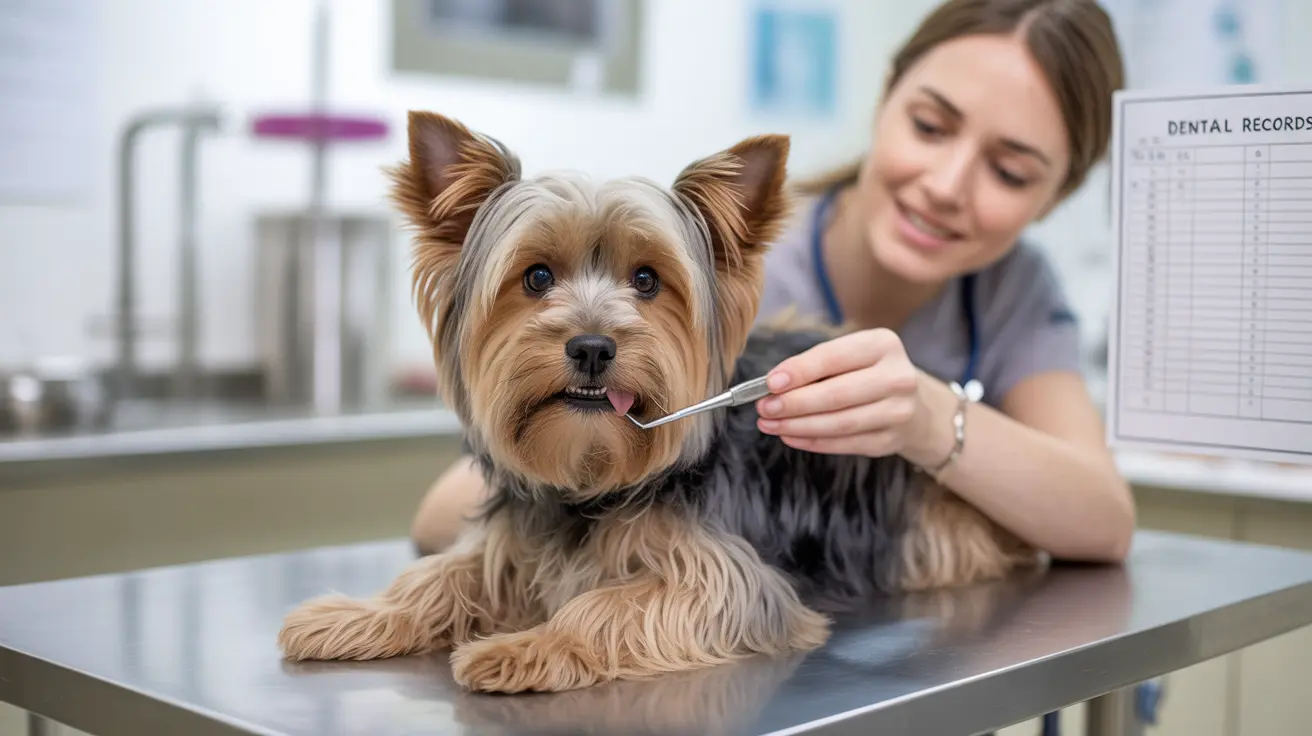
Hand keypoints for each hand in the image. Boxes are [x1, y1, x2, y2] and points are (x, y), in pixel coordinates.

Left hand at [754, 328, 943, 460]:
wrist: (913, 405)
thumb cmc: (868, 374)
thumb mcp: (850, 355)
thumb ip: (815, 366)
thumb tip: (773, 385)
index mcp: (883, 345)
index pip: (834, 357)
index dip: (799, 371)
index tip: (770, 383)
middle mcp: (898, 377)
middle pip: (836, 394)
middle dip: (793, 403)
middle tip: (764, 408)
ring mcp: (898, 411)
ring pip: (839, 423)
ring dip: (797, 425)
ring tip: (770, 424)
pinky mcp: (891, 440)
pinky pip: (845, 444)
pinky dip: (812, 441)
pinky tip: (790, 436)